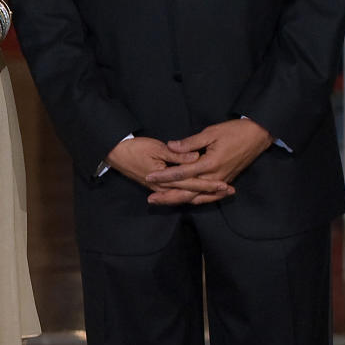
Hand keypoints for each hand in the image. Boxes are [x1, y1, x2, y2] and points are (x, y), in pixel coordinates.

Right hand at [105, 135, 231, 195]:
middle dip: (211, 193)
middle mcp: (165, 187)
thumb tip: (195, 157)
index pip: (192, 183)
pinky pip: (178, 194)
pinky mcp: (159, 186)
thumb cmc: (135, 148)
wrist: (115, 154)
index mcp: (165, 178)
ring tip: (221, 193)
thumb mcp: (156, 148)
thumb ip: (177, 155)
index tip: (225, 184)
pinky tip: (201, 193)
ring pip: (186, 196)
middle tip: (230, 191)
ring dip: (204, 195)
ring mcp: (161, 188)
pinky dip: (192, 194)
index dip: (210, 184)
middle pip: (192, 193)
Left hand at [145, 118, 272, 205]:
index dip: (164, 176)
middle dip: (168, 196)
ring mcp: (221, 181)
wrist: (258, 136)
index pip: (181, 173)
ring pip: (197, 197)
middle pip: (187, 192)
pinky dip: (197, 200)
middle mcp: (215, 177)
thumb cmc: (235, 131)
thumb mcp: (211, 132)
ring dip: (179, 200)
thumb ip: (190, 142)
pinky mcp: (226, 181)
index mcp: (209, 164)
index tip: (149, 177)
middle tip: (151, 199)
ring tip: (163, 202)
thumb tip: (170, 146)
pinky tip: (187, 201)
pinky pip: (209, 196)